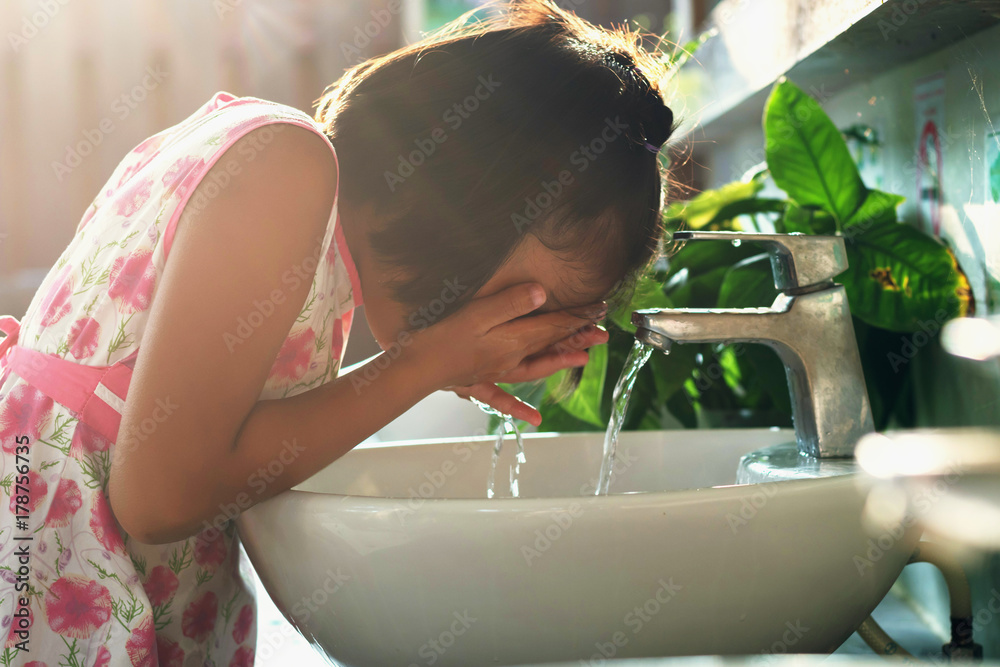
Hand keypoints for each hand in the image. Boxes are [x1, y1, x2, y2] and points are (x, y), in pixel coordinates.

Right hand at [405, 282, 606, 422]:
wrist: (412, 368)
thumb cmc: (441, 337)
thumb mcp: (477, 313)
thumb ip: (510, 303)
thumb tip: (543, 294)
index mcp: (512, 341)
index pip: (553, 327)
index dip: (578, 317)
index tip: (600, 309)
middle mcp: (509, 359)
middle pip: (550, 346)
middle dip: (577, 337)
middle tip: (603, 333)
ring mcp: (495, 372)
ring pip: (535, 368)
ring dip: (559, 362)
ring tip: (582, 359)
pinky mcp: (477, 381)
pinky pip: (503, 397)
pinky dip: (520, 408)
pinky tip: (535, 420)